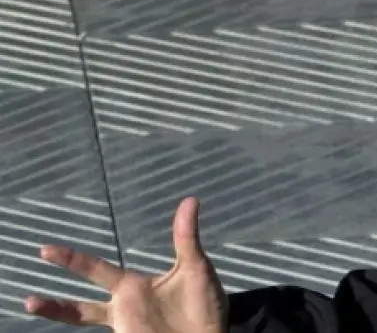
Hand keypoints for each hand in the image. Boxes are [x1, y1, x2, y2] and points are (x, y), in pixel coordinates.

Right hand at [25, 197, 227, 332]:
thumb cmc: (204, 304)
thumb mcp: (196, 266)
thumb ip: (186, 237)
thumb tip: (190, 200)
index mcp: (133, 287)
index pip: (96, 269)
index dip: (72, 260)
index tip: (45, 251)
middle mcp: (124, 308)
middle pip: (81, 307)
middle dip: (55, 304)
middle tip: (28, 299)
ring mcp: (126, 328)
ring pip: (87, 324)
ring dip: (63, 318)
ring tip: (33, 310)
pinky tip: (96, 332)